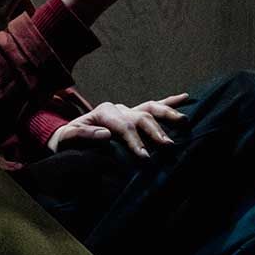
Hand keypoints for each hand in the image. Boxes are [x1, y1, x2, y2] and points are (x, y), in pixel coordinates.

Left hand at [47, 92, 190, 156]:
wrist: (69, 138)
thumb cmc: (69, 140)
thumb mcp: (68, 138)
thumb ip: (84, 135)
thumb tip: (106, 134)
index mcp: (103, 112)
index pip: (123, 125)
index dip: (135, 141)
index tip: (144, 157)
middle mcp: (119, 108)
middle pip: (141, 117)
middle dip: (155, 132)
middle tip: (167, 147)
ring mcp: (128, 110)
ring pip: (151, 108)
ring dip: (169, 115)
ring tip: (184, 123)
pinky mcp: (134, 114)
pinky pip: (154, 105)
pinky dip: (170, 101)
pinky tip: (187, 98)